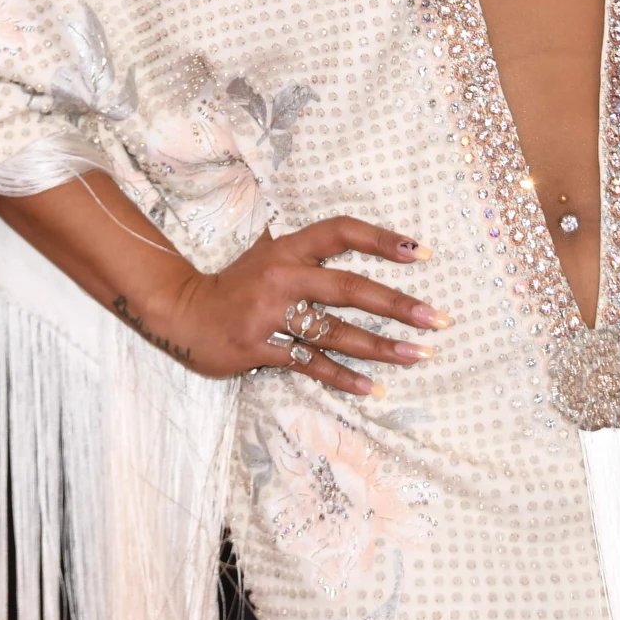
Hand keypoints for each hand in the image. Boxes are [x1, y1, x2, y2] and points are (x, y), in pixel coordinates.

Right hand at [165, 215, 451, 393]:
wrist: (182, 313)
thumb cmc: (235, 283)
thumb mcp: (268, 253)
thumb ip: (307, 251)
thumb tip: (351, 238)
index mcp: (289, 248)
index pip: (342, 232)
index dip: (382, 239)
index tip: (423, 253)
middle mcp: (283, 277)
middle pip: (350, 288)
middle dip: (398, 304)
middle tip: (437, 318)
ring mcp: (271, 315)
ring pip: (336, 333)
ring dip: (381, 346)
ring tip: (418, 355)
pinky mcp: (261, 349)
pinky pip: (311, 365)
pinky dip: (343, 378)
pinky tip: (372, 387)